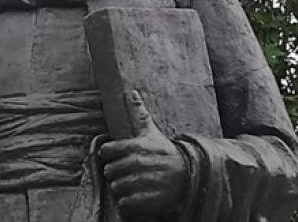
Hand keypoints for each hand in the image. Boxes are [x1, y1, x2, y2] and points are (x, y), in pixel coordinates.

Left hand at [98, 91, 188, 218]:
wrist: (191, 176)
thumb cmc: (167, 154)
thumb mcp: (153, 133)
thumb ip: (140, 114)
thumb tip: (132, 93)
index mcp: (137, 146)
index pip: (106, 151)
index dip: (110, 155)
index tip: (118, 157)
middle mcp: (138, 163)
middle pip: (109, 171)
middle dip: (116, 173)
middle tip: (129, 173)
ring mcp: (143, 182)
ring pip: (115, 188)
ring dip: (122, 189)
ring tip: (134, 185)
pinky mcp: (148, 200)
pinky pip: (125, 204)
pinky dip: (128, 203)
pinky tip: (137, 197)